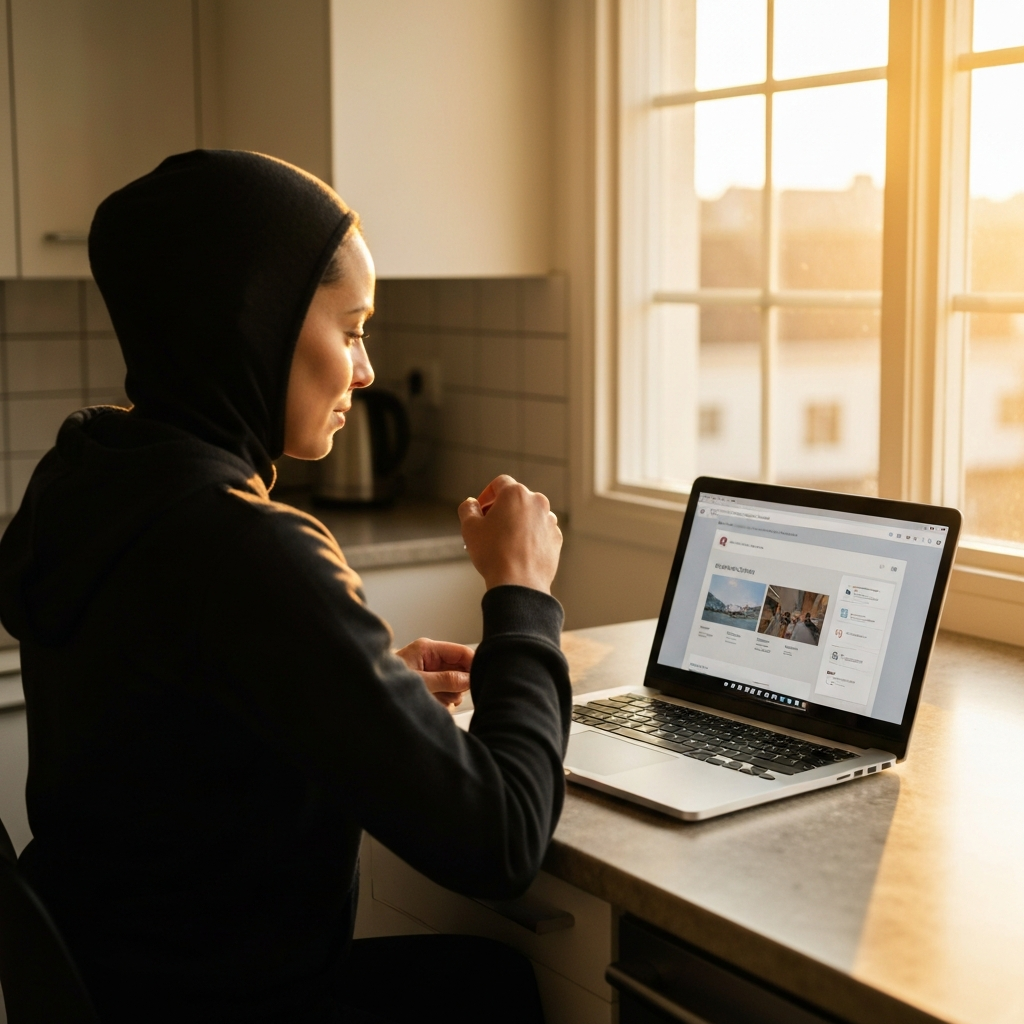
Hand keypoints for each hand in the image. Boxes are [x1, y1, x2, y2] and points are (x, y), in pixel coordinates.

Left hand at [395, 637, 473, 707]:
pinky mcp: (429, 686)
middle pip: (460, 669)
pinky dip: (444, 702)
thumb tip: (468, 679)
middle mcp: (431, 659)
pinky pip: (446, 694)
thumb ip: (446, 680)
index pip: (461, 652)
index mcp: (428, 649)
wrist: (369, 701)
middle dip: (458, 685)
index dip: (472, 666)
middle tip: (449, 695)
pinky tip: (434, 704)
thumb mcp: (420, 682)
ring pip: (455, 684)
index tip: (476, 681)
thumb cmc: (388, 684)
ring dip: (450, 695)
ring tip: (436, 700)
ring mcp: (430, 673)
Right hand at [458, 475, 561, 593]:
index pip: (499, 483)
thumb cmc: (493, 554)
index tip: (480, 509)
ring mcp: (550, 521)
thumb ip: (467, 508)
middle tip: (489, 527)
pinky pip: (540, 532)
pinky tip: (518, 551)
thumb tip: (471, 503)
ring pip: (529, 515)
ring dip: (517, 523)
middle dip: (502, 509)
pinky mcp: (556, 538)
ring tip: (504, 542)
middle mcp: (537, 502)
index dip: (486, 495)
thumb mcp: (470, 528)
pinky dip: (530, 537)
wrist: (519, 583)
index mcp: (516, 493)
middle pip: (516, 499)